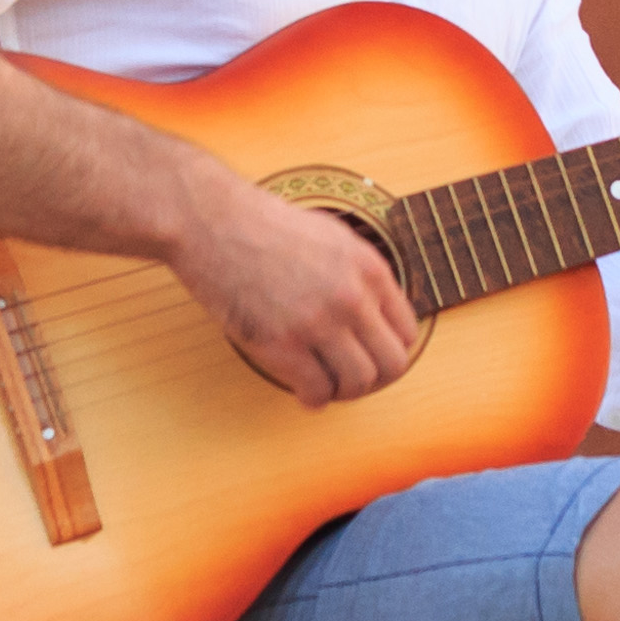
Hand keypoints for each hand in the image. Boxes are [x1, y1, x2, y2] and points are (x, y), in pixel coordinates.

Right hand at [169, 179, 421, 407]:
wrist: (212, 222)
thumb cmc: (264, 223)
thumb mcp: (331, 234)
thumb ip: (360, 272)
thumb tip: (378, 309)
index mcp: (368, 267)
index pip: (406, 330)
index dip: (390, 349)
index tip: (372, 355)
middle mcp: (350, 297)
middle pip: (391, 364)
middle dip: (375, 378)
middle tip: (355, 379)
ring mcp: (317, 322)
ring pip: (358, 383)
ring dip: (345, 391)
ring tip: (328, 385)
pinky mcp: (281, 344)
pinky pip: (316, 390)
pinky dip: (314, 398)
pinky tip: (306, 392)